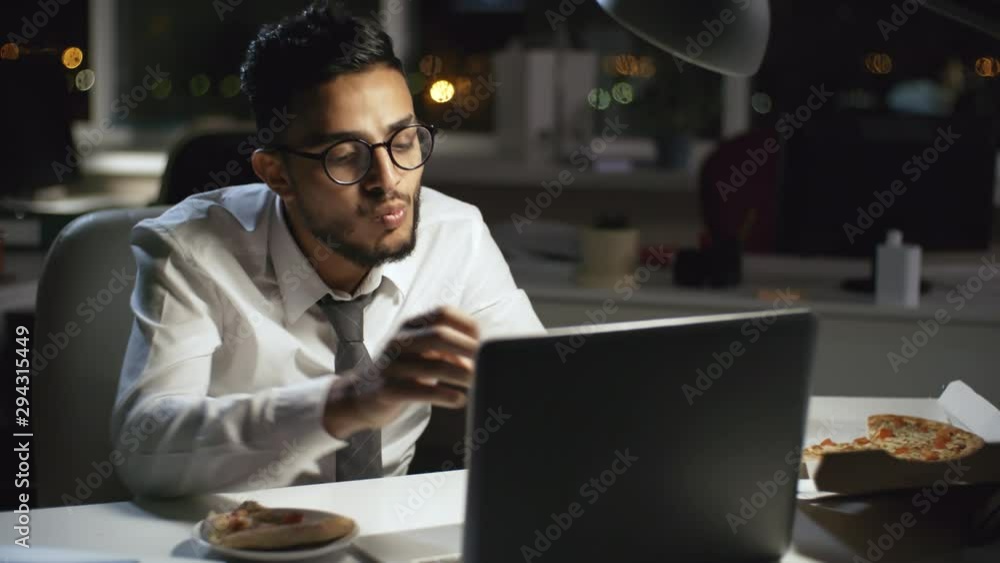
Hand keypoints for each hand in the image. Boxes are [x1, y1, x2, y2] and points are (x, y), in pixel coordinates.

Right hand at [322, 306, 478, 438]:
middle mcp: (400, 340)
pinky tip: (459, 400)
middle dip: (468, 349)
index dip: (468, 325)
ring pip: (433, 365)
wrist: (360, 395)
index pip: (443, 313)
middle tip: (489, 364)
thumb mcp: (423, 354)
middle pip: (439, 335)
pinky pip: (420, 391)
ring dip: (462, 375)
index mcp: (411, 326)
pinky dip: (445, 395)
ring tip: (479, 384)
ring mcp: (392, 365)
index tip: (485, 343)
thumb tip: (484, 356)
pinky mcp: (388, 390)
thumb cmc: (403, 372)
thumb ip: (450, 351)